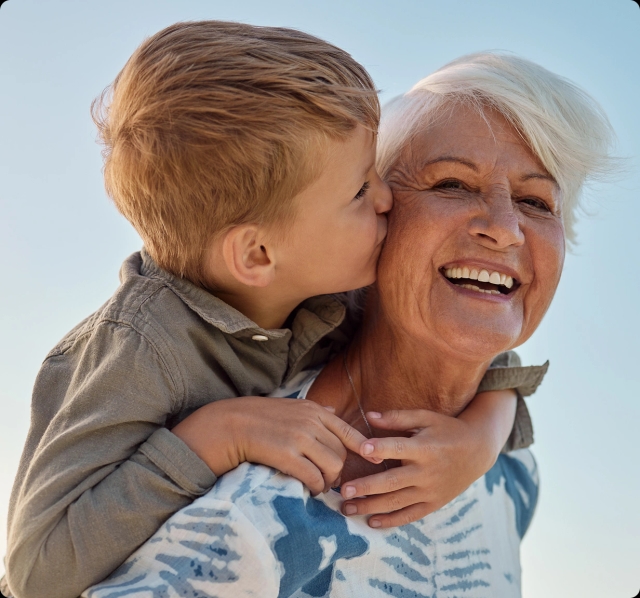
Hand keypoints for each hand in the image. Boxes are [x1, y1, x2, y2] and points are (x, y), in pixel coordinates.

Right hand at [172, 397, 371, 494]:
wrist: (231, 424)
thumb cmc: (261, 417)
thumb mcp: (291, 406)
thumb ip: (314, 411)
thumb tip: (333, 410)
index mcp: (314, 410)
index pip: (349, 431)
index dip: (364, 448)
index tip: (373, 461)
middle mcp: (311, 423)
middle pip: (342, 453)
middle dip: (339, 471)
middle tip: (329, 480)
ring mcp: (300, 438)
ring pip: (333, 467)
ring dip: (328, 481)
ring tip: (318, 485)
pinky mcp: (287, 455)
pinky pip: (314, 477)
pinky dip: (315, 487)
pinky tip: (308, 489)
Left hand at [340, 390, 515, 527]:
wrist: (478, 450)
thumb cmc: (446, 429)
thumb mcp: (426, 418)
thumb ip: (397, 418)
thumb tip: (369, 415)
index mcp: (424, 448)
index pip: (399, 448)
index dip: (380, 448)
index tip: (361, 449)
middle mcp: (427, 472)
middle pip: (393, 481)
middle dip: (367, 487)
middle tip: (343, 491)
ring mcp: (430, 490)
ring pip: (397, 502)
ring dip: (371, 507)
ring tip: (347, 508)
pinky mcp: (434, 503)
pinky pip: (410, 515)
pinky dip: (391, 521)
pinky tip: (371, 522)